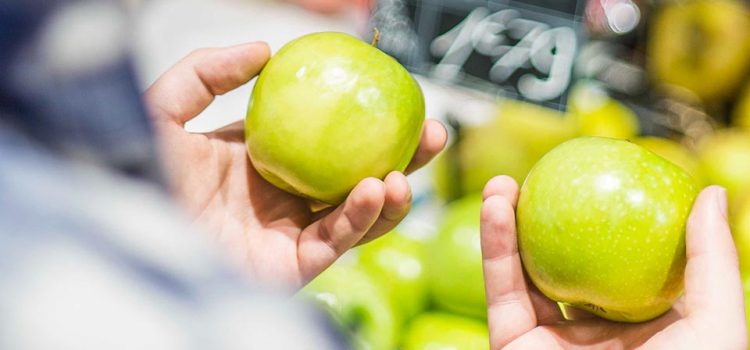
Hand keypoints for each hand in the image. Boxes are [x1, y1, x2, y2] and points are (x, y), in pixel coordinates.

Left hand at [144, 42, 445, 287]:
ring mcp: (290, 231)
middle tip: (431, 132)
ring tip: (408, 170)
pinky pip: (338, 239)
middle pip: (357, 174)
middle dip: (400, 157)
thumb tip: (264, 49)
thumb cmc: (135, 174)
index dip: (363, 120)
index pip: (326, 137)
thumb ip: (207, 72)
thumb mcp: (164, 108)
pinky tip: (376, 190)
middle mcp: (284, 195)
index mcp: (263, 159)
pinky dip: (363, 217)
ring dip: (393, 193)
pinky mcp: (292, 265)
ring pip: (359, 213)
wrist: (124, 235)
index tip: (394, 95)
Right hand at [479, 175, 746, 348]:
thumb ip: (713, 262)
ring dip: (508, 223)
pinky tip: (496, 206)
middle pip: (565, 260)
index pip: (621, 260)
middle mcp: (594, 331)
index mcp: (643, 325)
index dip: (607, 217)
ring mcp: (550, 339)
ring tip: (505, 182)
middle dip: (548, 217)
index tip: (599, 175)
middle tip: (542, 175)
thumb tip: (709, 193)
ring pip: (524, 271)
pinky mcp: (511, 345)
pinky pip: (501, 288)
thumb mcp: (717, 324)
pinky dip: (493, 245)